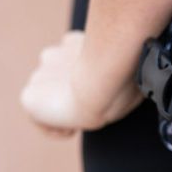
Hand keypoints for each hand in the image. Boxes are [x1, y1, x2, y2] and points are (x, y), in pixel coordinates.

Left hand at [20, 31, 143, 135]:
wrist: (102, 82)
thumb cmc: (123, 73)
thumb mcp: (125, 61)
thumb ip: (120, 63)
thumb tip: (142, 71)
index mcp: (73, 42)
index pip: (71, 58)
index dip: (83, 78)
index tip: (96, 91)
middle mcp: (53, 55)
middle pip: (57, 79)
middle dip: (70, 93)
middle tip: (89, 107)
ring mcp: (39, 76)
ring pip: (48, 99)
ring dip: (62, 110)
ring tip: (80, 120)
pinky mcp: (29, 97)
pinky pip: (40, 119)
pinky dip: (54, 128)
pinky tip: (71, 129)